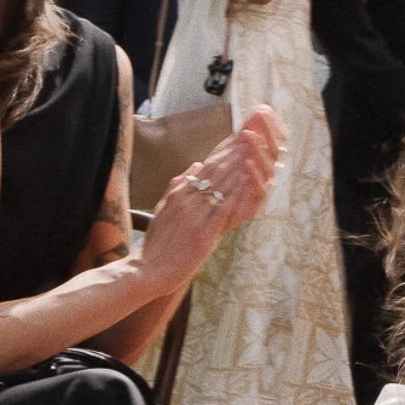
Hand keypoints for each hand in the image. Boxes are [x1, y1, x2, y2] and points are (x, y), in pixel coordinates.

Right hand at [138, 106, 284, 292]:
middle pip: (216, 172)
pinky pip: (225, 211)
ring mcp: (195, 217)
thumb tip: (196, 166)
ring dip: (241, 167)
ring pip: (222, 187)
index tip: (239, 137)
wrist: (147, 270)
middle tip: (254, 134)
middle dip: (236, 152)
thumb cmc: (156, 245)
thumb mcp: (163, 210)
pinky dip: (239, 195)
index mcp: (178, 194)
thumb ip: (179, 187)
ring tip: (256, 151)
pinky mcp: (203, 235)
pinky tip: (251, 184)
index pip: (205, 167)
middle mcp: (187, 201)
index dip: (224, 151)